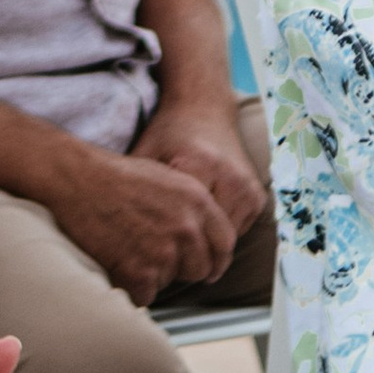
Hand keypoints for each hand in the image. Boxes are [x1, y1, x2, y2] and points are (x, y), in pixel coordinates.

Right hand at [45, 142, 237, 304]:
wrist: (78, 180)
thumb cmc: (115, 176)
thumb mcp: (166, 177)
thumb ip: (191, 206)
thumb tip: (201, 234)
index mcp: (197, 201)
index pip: (225, 243)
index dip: (217, 259)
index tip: (208, 268)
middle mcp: (187, 227)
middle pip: (199, 269)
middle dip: (180, 268)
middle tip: (154, 257)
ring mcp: (164, 251)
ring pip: (169, 282)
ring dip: (151, 275)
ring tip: (128, 249)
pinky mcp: (140, 271)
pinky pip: (145, 295)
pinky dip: (130, 287)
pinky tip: (117, 264)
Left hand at [136, 100, 266, 252]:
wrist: (205, 110)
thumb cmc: (169, 135)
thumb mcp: (146, 153)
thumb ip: (132, 187)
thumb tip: (116, 225)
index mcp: (198, 165)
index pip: (183, 223)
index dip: (166, 243)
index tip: (152, 252)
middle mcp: (229, 176)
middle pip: (206, 236)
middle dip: (186, 251)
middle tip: (166, 262)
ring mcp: (247, 187)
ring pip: (225, 240)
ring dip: (205, 246)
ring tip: (183, 248)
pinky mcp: (257, 196)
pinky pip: (238, 232)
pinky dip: (219, 236)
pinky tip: (201, 231)